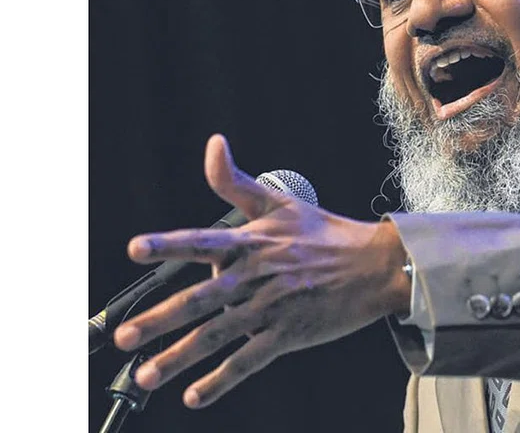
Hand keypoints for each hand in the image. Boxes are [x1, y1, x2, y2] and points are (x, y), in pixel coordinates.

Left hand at [113, 134, 410, 407]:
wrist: (375, 266)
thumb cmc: (326, 234)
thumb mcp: (281, 202)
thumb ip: (236, 181)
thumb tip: (213, 144)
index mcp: (253, 242)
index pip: (203, 240)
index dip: (169, 244)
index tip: (135, 248)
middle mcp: (258, 276)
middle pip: (201, 300)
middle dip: (160, 320)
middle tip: (126, 335)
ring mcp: (273, 308)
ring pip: (218, 336)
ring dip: (179, 358)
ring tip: (146, 375)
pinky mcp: (289, 334)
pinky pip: (248, 361)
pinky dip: (221, 380)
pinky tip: (195, 395)